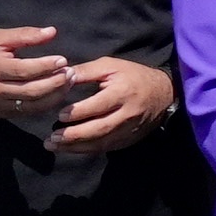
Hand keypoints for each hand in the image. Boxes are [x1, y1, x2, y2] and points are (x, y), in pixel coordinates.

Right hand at [0, 23, 75, 125]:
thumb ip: (24, 35)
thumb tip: (52, 32)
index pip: (24, 70)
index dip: (46, 66)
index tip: (63, 60)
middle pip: (31, 91)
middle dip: (55, 83)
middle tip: (71, 73)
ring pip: (33, 105)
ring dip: (55, 95)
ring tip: (69, 83)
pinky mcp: (3, 114)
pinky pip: (29, 112)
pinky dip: (46, 104)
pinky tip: (58, 94)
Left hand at [50, 54, 178, 154]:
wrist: (164, 93)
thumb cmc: (133, 76)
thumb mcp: (111, 65)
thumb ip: (86, 71)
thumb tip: (61, 74)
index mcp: (122, 93)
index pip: (97, 106)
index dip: (78, 112)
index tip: (59, 115)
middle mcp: (127, 114)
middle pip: (99, 129)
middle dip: (74, 136)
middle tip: (51, 139)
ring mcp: (129, 130)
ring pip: (101, 143)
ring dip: (76, 147)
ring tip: (55, 147)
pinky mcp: (129, 139)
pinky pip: (107, 148)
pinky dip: (88, 150)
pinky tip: (72, 149)